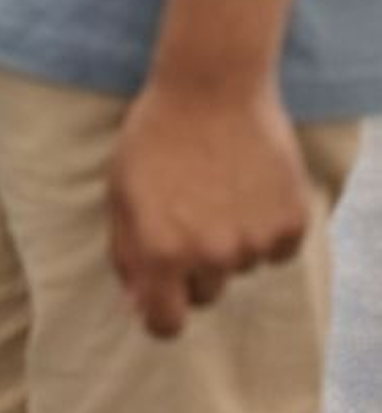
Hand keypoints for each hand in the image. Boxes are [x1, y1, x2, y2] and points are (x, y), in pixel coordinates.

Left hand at [107, 80, 309, 337]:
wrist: (210, 89)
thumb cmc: (154, 140)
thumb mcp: (121, 194)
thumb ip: (126, 254)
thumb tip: (137, 307)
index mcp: (161, 252)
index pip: (166, 324)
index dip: (161, 316)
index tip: (162, 302)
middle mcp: (211, 255)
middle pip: (205, 294)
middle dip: (193, 268)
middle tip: (188, 218)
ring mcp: (255, 241)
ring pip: (241, 268)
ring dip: (230, 243)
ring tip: (216, 190)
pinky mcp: (291, 223)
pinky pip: (277, 249)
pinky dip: (265, 228)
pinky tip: (248, 188)